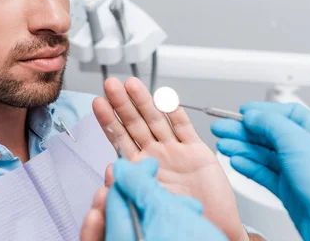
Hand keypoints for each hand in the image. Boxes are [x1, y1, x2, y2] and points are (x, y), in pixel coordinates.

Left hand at [94, 77, 248, 240]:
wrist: (210, 229)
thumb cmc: (176, 221)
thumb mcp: (146, 203)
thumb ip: (129, 184)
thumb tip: (110, 170)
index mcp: (139, 168)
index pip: (119, 138)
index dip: (109, 120)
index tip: (98, 102)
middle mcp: (155, 156)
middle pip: (135, 124)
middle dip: (123, 104)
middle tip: (112, 85)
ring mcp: (175, 152)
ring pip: (157, 121)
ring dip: (144, 102)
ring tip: (132, 84)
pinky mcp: (197, 152)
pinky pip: (184, 128)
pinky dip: (176, 113)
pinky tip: (166, 97)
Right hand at [211, 102, 309, 240]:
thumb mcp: (296, 140)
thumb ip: (270, 123)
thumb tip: (253, 115)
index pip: (285, 114)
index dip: (262, 112)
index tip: (243, 111)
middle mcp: (306, 149)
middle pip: (269, 134)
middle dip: (243, 131)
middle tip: (222, 127)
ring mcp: (296, 169)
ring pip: (263, 154)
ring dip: (242, 147)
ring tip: (224, 144)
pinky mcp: (287, 188)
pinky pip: (263, 173)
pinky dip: (248, 166)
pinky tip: (237, 161)